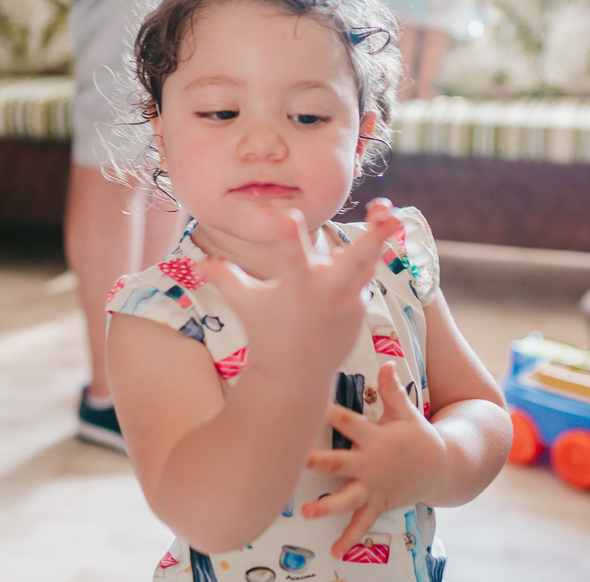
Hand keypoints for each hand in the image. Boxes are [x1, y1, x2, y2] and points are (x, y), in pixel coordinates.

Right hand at [200, 202, 400, 388]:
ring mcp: (346, 303)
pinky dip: (360, 267)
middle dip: (373, 237)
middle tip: (390, 212)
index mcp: (294, 287)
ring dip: (380, 240)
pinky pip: (363, 280)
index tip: (288, 215)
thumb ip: (225, 278)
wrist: (295, 377)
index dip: (288, 236)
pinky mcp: (359, 311)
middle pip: (353, 259)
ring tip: (394, 216)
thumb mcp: (245, 304)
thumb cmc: (266, 334)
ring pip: (366, 264)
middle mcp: (324, 293)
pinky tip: (360, 256)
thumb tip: (195, 263)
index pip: (289, 256)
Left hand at [302, 361, 447, 558]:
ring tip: (308, 513)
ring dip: (328, 506)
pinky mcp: (379, 504)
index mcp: (375, 438)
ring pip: (348, 498)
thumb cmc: (418, 436)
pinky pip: (362, 524)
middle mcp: (372, 464)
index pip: (349, 422)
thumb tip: (387, 363)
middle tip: (298, 462)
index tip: (310, 407)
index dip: (331, 414)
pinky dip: (350, 538)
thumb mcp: (406, 412)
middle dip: (320, 463)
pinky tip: (335, 552)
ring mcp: (374, 487)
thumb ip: (392, 390)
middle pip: (341, 462)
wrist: (442, 467)